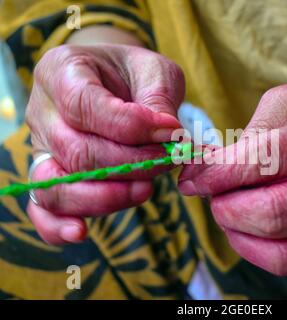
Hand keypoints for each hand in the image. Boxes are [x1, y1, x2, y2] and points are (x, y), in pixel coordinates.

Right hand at [26, 44, 184, 244]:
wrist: (117, 83)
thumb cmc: (135, 75)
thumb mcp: (155, 72)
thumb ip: (158, 100)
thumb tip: (168, 135)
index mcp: (63, 72)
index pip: (83, 105)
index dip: (130, 125)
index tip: (171, 132)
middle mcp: (44, 112)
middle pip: (76, 151)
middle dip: (129, 164)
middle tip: (168, 160)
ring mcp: (42, 148)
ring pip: (56, 186)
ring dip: (106, 196)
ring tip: (146, 190)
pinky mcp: (50, 178)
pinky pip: (42, 209)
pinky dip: (58, 226)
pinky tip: (82, 232)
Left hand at [179, 83, 286, 274]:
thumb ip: (253, 132)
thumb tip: (210, 171)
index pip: (272, 160)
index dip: (221, 173)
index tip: (190, 178)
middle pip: (277, 214)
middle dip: (227, 207)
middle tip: (211, 194)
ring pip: (284, 253)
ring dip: (239, 234)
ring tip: (229, 210)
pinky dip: (257, 250)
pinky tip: (250, 226)